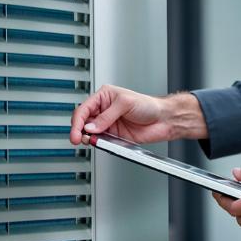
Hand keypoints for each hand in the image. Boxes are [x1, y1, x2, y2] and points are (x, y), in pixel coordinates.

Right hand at [69, 85, 205, 144]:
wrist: (163, 119)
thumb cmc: (148, 105)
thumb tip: (91, 126)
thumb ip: (106, 116)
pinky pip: (102, 141)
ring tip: (90, 140)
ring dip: (88, 138)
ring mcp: (108, 124)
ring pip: (90, 133)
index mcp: (104, 97)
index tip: (77, 132)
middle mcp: (104, 111)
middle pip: (83, 122)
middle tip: (78, 139)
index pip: (84, 109)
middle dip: (79, 130)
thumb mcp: (125, 104)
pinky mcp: (114, 136)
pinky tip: (100, 142)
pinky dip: (99, 143)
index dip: (78, 121)